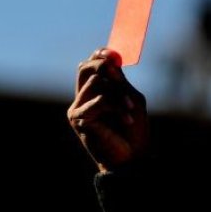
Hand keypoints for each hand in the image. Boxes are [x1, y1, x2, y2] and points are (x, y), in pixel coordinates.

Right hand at [67, 48, 149, 171]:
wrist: (132, 159)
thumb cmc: (133, 131)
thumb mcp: (131, 99)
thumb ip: (120, 80)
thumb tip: (111, 58)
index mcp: (94, 92)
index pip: (89, 65)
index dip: (99, 55)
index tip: (113, 53)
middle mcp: (82, 98)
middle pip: (84, 68)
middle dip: (103, 65)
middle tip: (118, 71)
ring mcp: (77, 109)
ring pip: (96, 82)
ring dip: (119, 93)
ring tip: (131, 109)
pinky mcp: (78, 120)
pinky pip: (98, 101)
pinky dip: (117, 108)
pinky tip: (127, 120)